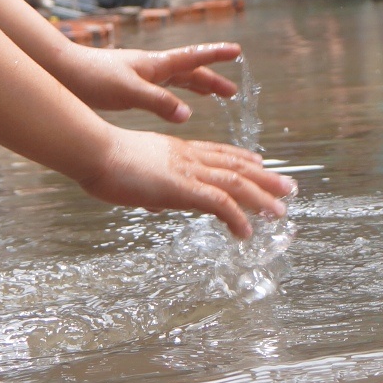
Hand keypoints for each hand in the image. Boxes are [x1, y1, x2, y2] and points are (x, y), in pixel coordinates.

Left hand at [54, 41, 241, 122]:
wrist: (63, 72)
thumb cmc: (93, 78)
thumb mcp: (128, 92)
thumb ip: (158, 103)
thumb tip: (187, 115)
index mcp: (155, 64)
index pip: (193, 57)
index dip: (216, 55)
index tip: (238, 51)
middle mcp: (152, 67)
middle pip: (190, 71)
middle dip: (212, 79)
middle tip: (233, 92)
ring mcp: (141, 75)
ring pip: (177, 79)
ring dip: (197, 86)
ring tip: (215, 95)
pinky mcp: (129, 86)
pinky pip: (163, 89)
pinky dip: (176, 95)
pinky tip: (176, 105)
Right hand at [76, 129, 293, 238]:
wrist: (93, 151)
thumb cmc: (103, 161)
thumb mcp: (134, 174)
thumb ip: (149, 187)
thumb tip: (155, 203)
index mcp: (177, 151)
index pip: (218, 153)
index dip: (243, 159)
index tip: (262, 164)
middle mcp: (188, 158)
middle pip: (236, 167)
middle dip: (265, 179)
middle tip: (289, 188)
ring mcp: (186, 172)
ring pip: (235, 183)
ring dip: (262, 198)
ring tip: (280, 212)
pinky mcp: (181, 188)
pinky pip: (217, 203)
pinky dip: (236, 217)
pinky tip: (246, 231)